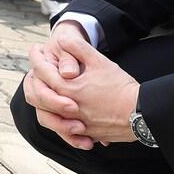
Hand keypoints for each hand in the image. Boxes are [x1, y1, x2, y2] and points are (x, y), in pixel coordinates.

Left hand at [23, 22, 139, 147]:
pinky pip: (62, 131)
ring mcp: (73, 123)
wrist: (140, 113)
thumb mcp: (99, 61)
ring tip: (43, 91)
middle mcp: (66, 108)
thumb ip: (78, 48)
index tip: (35, 49)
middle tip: (34, 70)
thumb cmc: (120, 86)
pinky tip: (61, 113)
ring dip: (41, 103)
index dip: (35, 57)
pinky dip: (58, 122)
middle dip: (32, 81)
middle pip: (36, 96)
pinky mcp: (83, 134)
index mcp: (67, 88)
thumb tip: (62, 39)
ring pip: (45, 117)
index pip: (41, 71)